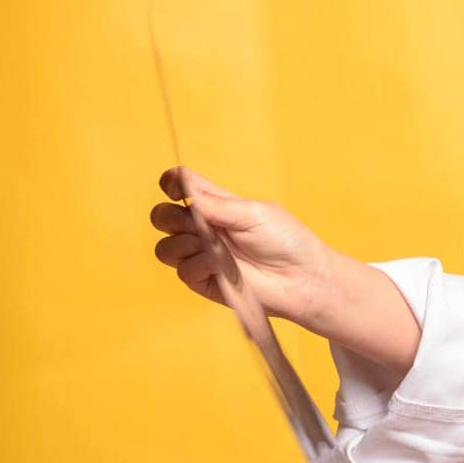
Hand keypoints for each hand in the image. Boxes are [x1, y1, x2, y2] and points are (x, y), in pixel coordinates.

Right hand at [150, 166, 334, 326]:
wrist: (301, 279)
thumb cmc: (286, 241)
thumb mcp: (253, 213)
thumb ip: (216, 204)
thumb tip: (185, 193)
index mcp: (216, 204)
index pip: (181, 186)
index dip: (172, 183)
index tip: (175, 187)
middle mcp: (203, 228)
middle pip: (162, 216)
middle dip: (171, 217)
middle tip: (198, 223)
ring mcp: (200, 255)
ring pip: (165, 247)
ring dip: (185, 244)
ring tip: (216, 248)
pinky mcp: (203, 280)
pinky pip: (183, 270)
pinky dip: (202, 265)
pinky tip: (223, 266)